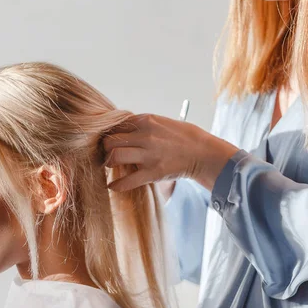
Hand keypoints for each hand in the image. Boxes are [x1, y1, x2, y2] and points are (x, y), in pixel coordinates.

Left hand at [102, 113, 239, 191]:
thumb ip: (140, 124)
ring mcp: (149, 155)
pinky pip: (127, 181)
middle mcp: (145, 136)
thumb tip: (119, 127)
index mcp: (146, 120)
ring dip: (108, 162)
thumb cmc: (182, 137)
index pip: (115, 124)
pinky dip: (116, 185)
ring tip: (110, 166)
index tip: (107, 140)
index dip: (109, 133)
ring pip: (115, 156)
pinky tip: (112, 186)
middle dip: (105, 148)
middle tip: (106, 154)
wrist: (202, 152)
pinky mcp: (153, 173)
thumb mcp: (161, 122)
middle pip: (110, 140)